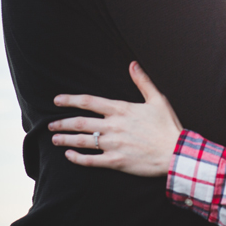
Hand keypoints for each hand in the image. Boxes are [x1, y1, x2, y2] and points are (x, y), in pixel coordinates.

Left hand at [48, 62, 182, 176]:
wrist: (175, 152)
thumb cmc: (168, 126)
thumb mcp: (157, 99)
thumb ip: (142, 81)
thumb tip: (133, 64)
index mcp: (121, 109)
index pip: (89, 102)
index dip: (70, 100)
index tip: (57, 100)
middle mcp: (113, 126)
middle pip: (81, 123)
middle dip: (62, 123)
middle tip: (50, 125)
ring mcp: (113, 144)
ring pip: (82, 141)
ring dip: (66, 140)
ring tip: (55, 139)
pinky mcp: (116, 161)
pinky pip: (91, 160)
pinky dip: (77, 158)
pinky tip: (69, 156)